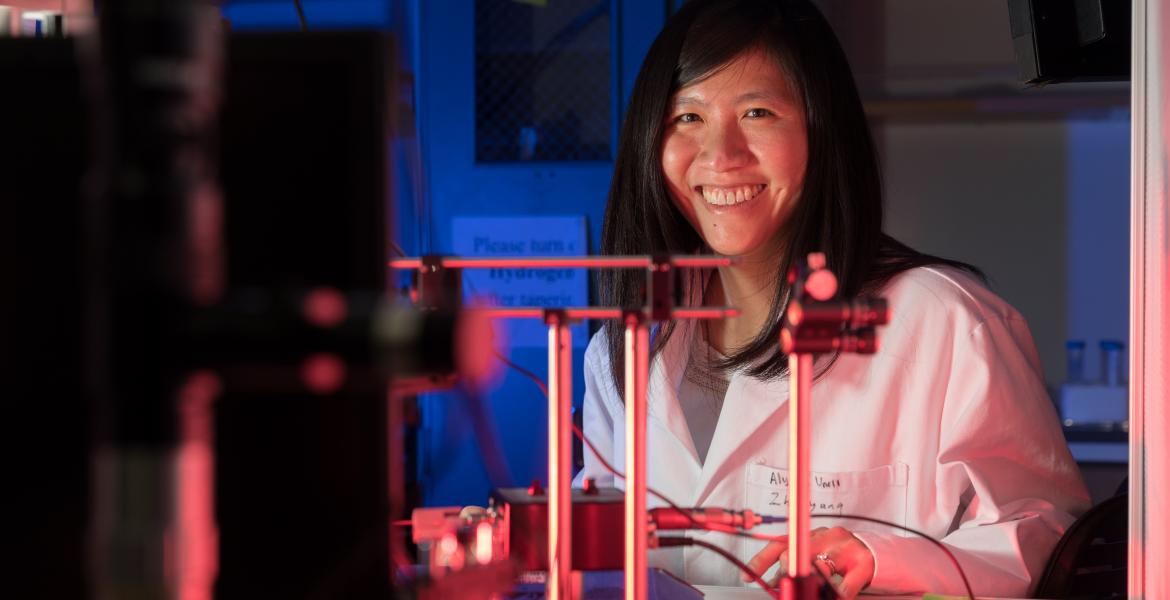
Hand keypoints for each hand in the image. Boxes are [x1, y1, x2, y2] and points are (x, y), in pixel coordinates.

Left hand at [743, 526, 874, 598]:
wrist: (877, 554)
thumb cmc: (843, 556)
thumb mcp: (817, 556)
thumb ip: (795, 568)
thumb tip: (772, 584)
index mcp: (812, 535)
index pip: (780, 543)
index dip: (762, 560)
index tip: (748, 576)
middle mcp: (828, 536)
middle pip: (797, 554)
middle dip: (787, 575)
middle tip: (787, 588)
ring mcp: (846, 548)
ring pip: (820, 568)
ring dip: (812, 584)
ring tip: (810, 590)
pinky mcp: (863, 563)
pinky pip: (844, 586)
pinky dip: (836, 595)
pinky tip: (834, 596)